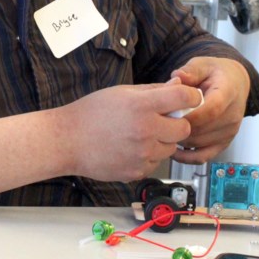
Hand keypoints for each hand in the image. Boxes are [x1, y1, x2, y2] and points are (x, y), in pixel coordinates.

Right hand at [56, 83, 203, 181]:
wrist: (67, 141)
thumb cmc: (90, 113)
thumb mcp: (122, 93)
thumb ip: (153, 91)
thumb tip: (178, 87)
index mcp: (142, 106)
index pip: (184, 99)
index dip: (191, 97)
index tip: (188, 99)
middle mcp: (145, 130)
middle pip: (184, 128)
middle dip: (176, 122)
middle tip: (160, 120)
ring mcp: (142, 154)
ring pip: (170, 148)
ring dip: (162, 141)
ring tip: (139, 135)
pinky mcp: (137, 171)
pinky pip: (155, 163)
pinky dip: (148, 156)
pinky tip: (130, 148)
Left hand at [169, 57, 249, 164]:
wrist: (235, 84)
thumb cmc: (216, 73)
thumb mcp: (203, 64)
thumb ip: (190, 70)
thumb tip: (177, 77)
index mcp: (228, 93)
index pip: (212, 110)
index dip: (190, 115)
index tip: (170, 114)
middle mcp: (232, 116)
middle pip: (202, 130)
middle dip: (178, 127)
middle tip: (158, 121)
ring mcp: (229, 132)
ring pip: (199, 144)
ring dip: (179, 139)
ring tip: (162, 130)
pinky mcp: (224, 143)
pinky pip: (203, 157)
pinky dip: (186, 157)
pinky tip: (172, 149)